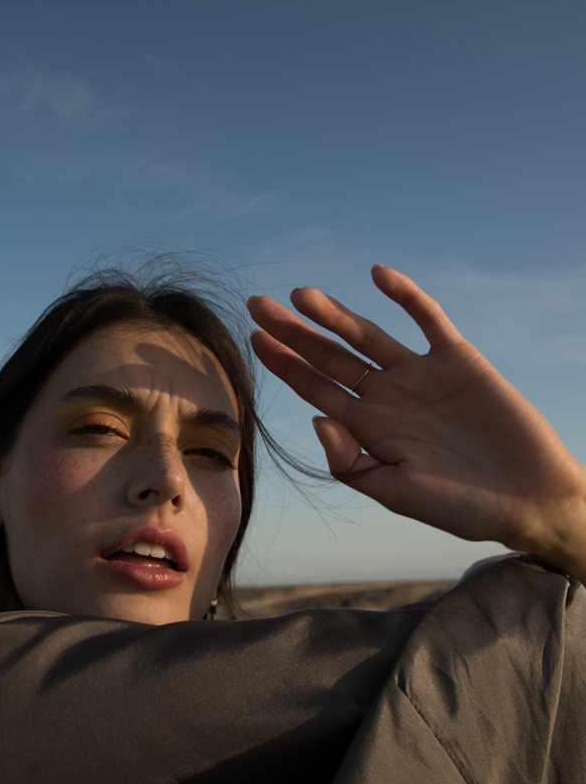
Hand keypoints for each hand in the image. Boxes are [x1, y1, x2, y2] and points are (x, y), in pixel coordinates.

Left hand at [247, 266, 585, 581]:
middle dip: (294, 332)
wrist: (529, 500)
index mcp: (367, 427)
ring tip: (302, 295)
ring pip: (368, 335)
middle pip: (330, 356)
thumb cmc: (462, 507)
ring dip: (336, 314)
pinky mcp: (457, 360)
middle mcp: (387, 395)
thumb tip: (315, 420)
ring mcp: (420, 375)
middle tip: (257, 303)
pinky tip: (377, 275)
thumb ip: (352, 463)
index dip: (284, 363)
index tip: (253, 338)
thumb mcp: (397, 494)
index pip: (315, 387)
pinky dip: (404, 296)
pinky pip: (427, 320)